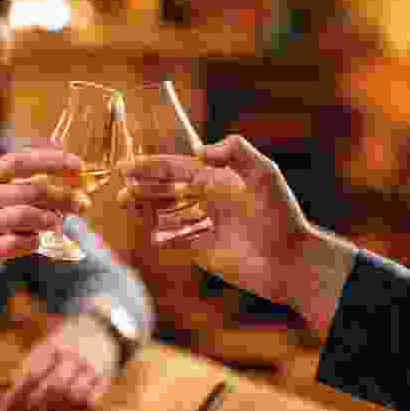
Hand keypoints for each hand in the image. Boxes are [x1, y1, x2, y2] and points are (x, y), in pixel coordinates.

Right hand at [0, 149, 90, 280]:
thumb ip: (23, 176)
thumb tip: (62, 153)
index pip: (21, 162)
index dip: (52, 161)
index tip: (78, 165)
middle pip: (29, 191)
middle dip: (63, 197)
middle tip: (83, 204)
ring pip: (23, 217)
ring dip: (49, 219)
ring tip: (58, 223)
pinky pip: (15, 245)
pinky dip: (33, 241)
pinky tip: (37, 239)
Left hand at [0, 313, 118, 410]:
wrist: (104, 328)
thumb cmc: (70, 338)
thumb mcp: (48, 341)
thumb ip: (30, 361)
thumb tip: (9, 383)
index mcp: (56, 346)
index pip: (32, 374)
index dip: (17, 394)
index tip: (5, 409)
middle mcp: (75, 356)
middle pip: (52, 388)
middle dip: (35, 403)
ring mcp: (92, 368)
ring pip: (73, 396)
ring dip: (56, 407)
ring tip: (44, 408)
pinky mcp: (106, 379)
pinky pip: (91, 401)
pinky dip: (77, 407)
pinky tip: (68, 405)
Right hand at [118, 135, 354, 316]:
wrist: (289, 261)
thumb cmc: (280, 216)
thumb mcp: (264, 174)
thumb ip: (237, 152)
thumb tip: (200, 150)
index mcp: (217, 179)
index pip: (176, 168)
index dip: (151, 166)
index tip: (128, 166)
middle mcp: (207, 200)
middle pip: (166, 189)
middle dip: (142, 186)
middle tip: (120, 187)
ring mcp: (203, 225)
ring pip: (166, 212)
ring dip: (146, 207)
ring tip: (125, 203)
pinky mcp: (202, 250)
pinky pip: (176, 240)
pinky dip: (163, 237)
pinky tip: (153, 235)